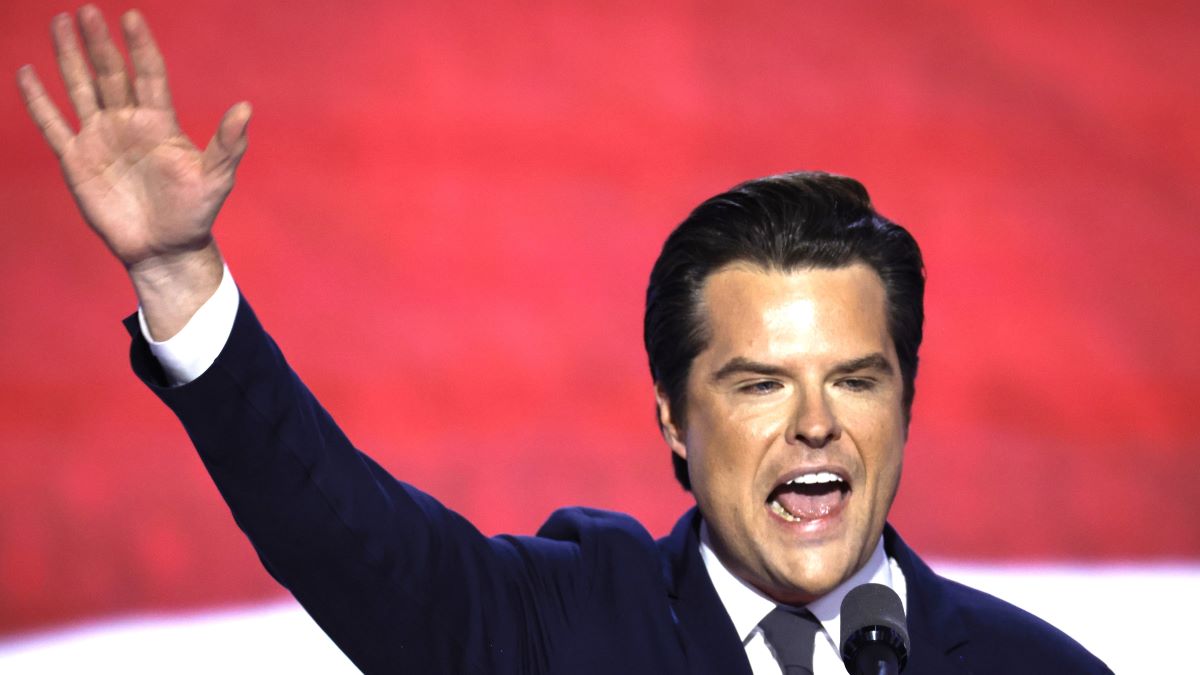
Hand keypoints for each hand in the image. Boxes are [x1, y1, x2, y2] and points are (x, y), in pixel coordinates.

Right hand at [17, 5, 250, 336]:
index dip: (141, 47)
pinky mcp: (77, 160)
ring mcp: (101, 138)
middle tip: (86, 10)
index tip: (133, 17)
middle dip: (99, 43)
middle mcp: (128, 123)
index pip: (149, 74)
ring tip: (61, 23)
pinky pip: (53, 125)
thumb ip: (227, 144)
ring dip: (70, 58)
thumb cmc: (195, 213)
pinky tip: (26, 72)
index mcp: (160, 123)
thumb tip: (246, 108)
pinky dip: (39, 101)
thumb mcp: (216, 178)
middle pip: (110, 74)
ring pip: (81, 89)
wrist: (165, 248)